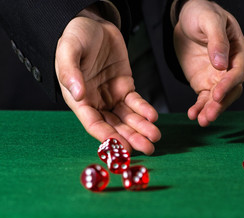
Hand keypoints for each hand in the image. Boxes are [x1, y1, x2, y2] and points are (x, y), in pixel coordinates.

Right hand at [55, 10, 160, 154]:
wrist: (93, 23)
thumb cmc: (76, 36)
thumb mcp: (68, 50)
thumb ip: (70, 72)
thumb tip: (78, 95)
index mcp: (79, 99)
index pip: (94, 124)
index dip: (109, 138)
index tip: (124, 148)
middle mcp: (96, 102)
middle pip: (115, 126)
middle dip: (132, 138)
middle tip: (148, 148)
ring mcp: (111, 95)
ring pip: (127, 117)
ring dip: (141, 128)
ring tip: (155, 137)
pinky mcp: (124, 86)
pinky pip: (136, 102)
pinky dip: (145, 110)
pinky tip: (153, 116)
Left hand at [173, 0, 243, 125]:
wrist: (186, 18)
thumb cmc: (202, 13)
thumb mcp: (210, 20)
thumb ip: (217, 41)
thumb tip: (221, 64)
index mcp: (239, 51)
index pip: (238, 72)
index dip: (229, 84)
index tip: (217, 94)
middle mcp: (231, 67)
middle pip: (231, 90)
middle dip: (220, 104)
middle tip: (209, 115)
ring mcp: (217, 77)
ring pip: (218, 99)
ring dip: (210, 110)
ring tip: (201, 120)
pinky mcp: (204, 83)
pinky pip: (204, 98)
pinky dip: (199, 107)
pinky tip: (193, 115)